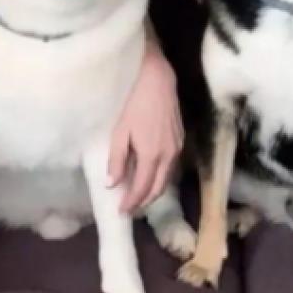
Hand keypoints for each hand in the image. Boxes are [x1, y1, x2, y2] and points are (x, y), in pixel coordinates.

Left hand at [107, 34, 183, 213]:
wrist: (157, 81)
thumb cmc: (134, 103)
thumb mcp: (120, 132)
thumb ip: (116, 160)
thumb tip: (112, 184)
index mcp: (152, 155)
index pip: (142, 189)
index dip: (131, 202)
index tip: (120, 211)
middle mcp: (168, 156)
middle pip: (157, 189)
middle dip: (143, 202)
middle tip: (129, 209)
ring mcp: (177, 148)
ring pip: (166, 179)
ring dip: (153, 192)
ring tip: (138, 197)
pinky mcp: (180, 140)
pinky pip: (171, 168)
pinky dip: (161, 178)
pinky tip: (151, 176)